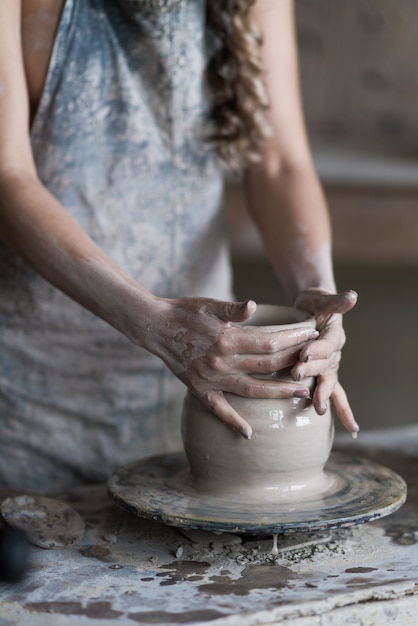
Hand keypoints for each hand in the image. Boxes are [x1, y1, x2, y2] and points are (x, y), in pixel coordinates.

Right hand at [149, 298, 319, 438]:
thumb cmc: (184, 312)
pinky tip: (248, 434)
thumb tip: (254, 305)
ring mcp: (211, 379)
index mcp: (227, 340)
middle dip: (295, 364)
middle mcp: (222, 363)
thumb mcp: (208, 304)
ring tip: (302, 394)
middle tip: (317, 364)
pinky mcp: (199, 390)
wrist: (154, 328)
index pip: (270, 343)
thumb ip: (233, 309)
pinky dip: (232, 422)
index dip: (294, 339)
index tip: (312, 334)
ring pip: (252, 391)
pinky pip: (218, 410)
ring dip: (278, 393)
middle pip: (267, 367)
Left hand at [292, 289, 358, 434]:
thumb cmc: (315, 303)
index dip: (317, 349)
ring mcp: (330, 366)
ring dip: (322, 394)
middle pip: (324, 365)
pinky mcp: (323, 374)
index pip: (327, 344)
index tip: (304, 353)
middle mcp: (335, 353)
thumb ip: (337, 300)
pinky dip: (342, 410)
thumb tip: (353, 296)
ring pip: (328, 382)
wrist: (313, 310)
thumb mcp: (323, 298)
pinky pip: (334, 394)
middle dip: (311, 371)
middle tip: (295, 374)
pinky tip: (352, 430)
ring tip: (317, 407)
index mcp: (334, 335)